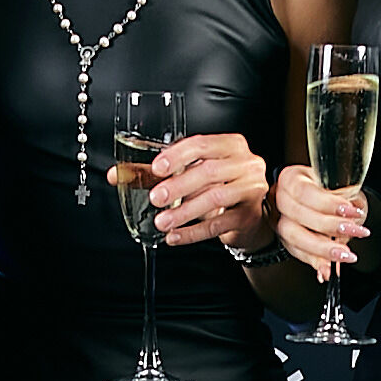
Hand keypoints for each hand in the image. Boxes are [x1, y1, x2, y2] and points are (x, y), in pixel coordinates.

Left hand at [152, 132, 270, 247]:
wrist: (248, 216)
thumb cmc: (221, 188)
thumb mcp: (197, 173)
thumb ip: (167, 173)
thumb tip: (129, 176)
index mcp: (232, 146)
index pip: (202, 144)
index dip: (177, 156)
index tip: (157, 169)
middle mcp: (246, 164)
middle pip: (209, 171)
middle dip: (178, 185)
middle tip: (156, 198)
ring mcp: (252, 190)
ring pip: (215, 198)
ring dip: (184, 212)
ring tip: (163, 221)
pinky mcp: (250, 216)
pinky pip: (218, 225)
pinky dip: (193, 232)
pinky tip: (175, 236)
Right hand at [273, 164, 363, 275]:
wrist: (326, 200)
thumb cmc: (331, 188)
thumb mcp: (340, 184)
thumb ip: (344, 196)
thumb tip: (353, 209)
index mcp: (291, 178)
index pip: (305, 191)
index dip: (328, 203)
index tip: (350, 211)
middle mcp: (280, 199)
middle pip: (297, 215)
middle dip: (329, 226)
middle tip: (354, 231)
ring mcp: (279, 220)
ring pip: (293, 237)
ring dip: (321, 249)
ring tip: (344, 254)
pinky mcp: (284, 240)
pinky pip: (297, 253)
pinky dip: (314, 262)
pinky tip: (326, 269)